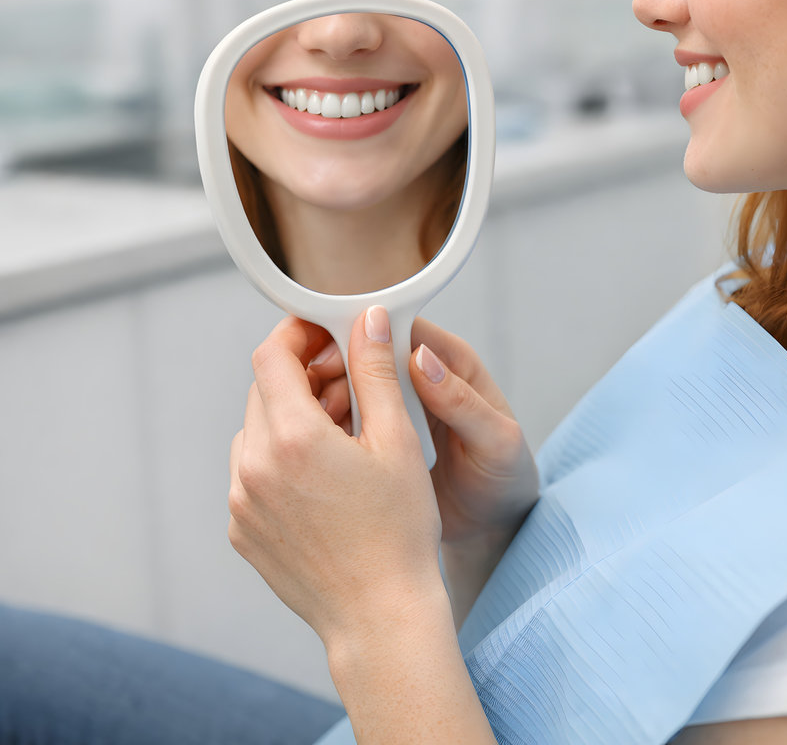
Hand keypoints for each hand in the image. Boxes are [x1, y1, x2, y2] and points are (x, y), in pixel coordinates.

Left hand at [228, 308, 443, 643]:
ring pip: (256, 433)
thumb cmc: (398, 531)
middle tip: (350, 390)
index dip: (297, 334)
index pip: (271, 355)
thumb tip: (367, 318)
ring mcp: (240, 502)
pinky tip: (326, 481)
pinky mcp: (241, 531)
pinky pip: (252, 475)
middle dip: (302, 379)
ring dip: (291, 421)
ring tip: (343, 440)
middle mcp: (252, 466)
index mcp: (291, 437)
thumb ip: (375, 371)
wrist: (379, 615)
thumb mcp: (396, 441)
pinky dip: (282, 462)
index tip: (326, 334)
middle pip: (263, 392)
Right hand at [309, 317, 538, 548]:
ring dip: (328, 395)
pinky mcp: (377, 439)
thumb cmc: (506, 478)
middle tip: (319, 392)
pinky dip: (327, 425)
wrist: (492, 528)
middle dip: (339, 365)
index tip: (338, 349)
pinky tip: (318, 441)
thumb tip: (421, 360)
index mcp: (452, 365)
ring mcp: (394, 410)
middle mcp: (419, 380)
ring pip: (348, 385)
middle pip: (366, 352)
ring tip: (318, 419)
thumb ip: (462, 401)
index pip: (403, 328)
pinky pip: (344, 421)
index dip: (367, 332)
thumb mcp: (496, 442)